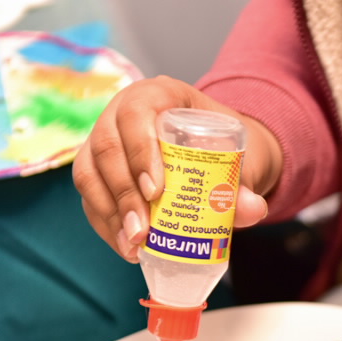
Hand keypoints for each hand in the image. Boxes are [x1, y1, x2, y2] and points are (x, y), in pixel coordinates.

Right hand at [72, 76, 282, 260]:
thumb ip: (246, 183)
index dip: (140, 150)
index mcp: (159, 94)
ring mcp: (104, 140)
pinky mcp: (97, 170)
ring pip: (90, 173)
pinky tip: (127, 246)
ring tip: (134, 246)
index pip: (137, 112)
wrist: (218, 154)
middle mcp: (122, 112)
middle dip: (123, 194)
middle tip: (143, 230)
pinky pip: (90, 196)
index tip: (157, 191)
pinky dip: (106, 224)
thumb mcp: (242, 159)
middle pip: (107, 146)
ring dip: (110, 214)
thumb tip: (251, 209)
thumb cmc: (226, 148)